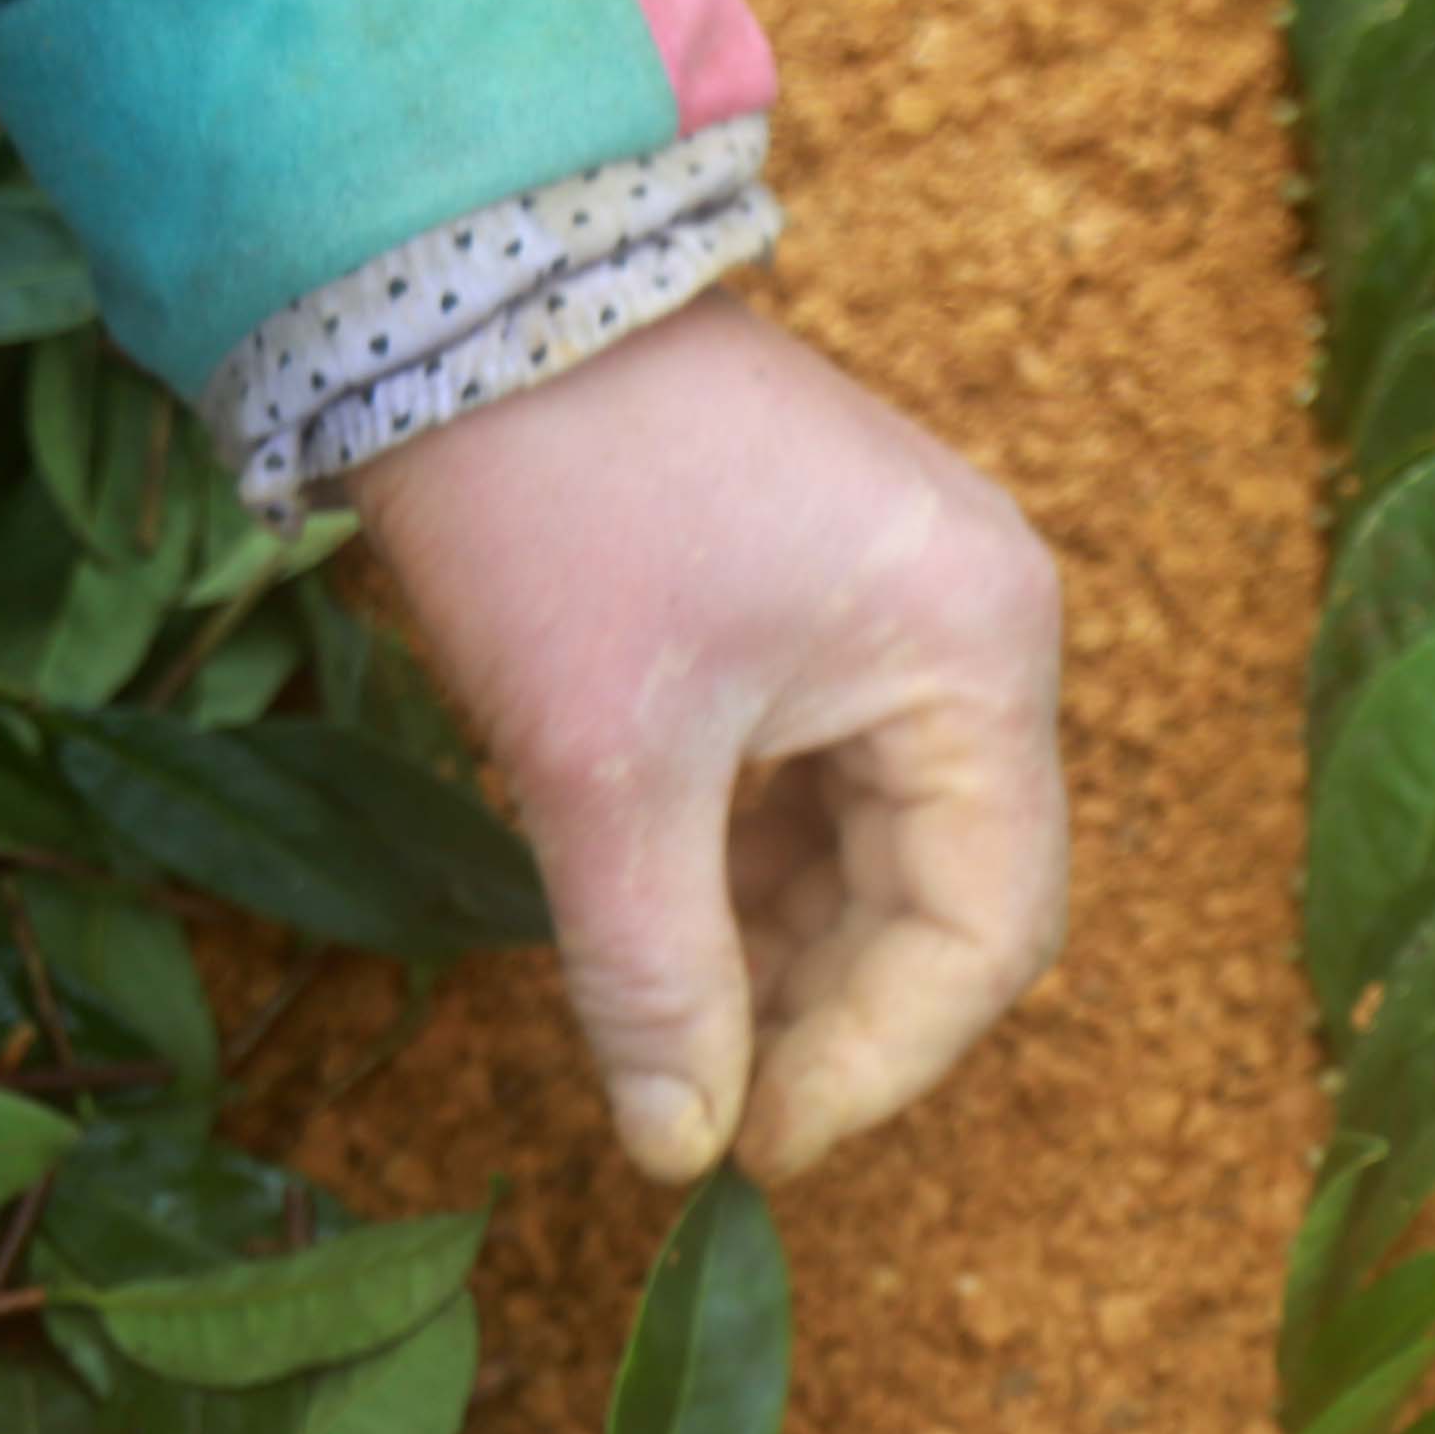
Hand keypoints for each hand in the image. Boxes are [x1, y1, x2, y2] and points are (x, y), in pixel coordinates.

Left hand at [351, 294, 1067, 1184]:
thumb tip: (679, 1152)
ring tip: (677, 1027)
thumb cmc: (547, 501)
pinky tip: (674, 926)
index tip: (755, 1147)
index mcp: (979, 651)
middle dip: (831, 1010)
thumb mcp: (601, 771)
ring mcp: (919, 606)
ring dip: (788, 948)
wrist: (446, 281)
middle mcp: (987, 627)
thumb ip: (655, 974)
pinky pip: (834, 779)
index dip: (878, 1061)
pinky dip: (759, 867)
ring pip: (888, 847)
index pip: (989, 927)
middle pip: (952, 893)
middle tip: (708, 1108)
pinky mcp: (837, 598)